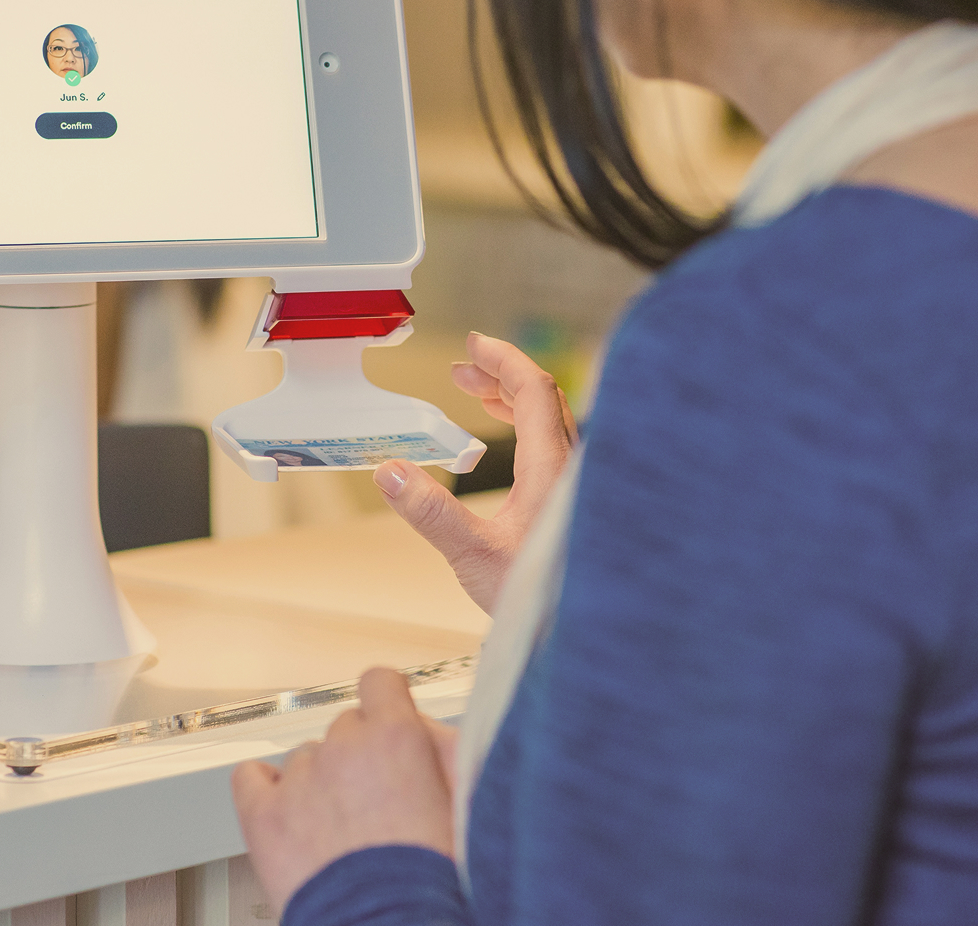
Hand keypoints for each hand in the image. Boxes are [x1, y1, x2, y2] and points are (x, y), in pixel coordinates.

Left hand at [232, 669, 457, 915]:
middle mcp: (344, 748)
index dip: (386, 702)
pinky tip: (286, 809)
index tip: (388, 721)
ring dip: (320, 781)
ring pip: (305, 757)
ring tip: (339, 828)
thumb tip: (428, 730)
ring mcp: (299, 781)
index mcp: (396, 738)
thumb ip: (449, 752)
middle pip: (345, 726)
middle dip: (359, 755)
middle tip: (376, 799)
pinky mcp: (264, 816)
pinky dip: (265, 787)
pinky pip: (251, 777)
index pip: (380, 682)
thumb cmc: (435, 881)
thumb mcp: (467, 803)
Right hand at [373, 332, 577, 611]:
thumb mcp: (472, 553)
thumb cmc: (539, 598)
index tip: (474, 343)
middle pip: (543, 399)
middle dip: (499, 376)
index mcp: (552, 467)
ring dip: (511, 400)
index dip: (502, 359)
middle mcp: (570, 468)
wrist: (586, 633)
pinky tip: (502, 443)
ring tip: (474, 394)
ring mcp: (575, 484)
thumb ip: (430, 512)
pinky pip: (552, 445)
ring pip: (549, 422)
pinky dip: (523, 427)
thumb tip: (390, 471)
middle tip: (461, 369)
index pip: (532, 389)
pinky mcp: (572, 503)